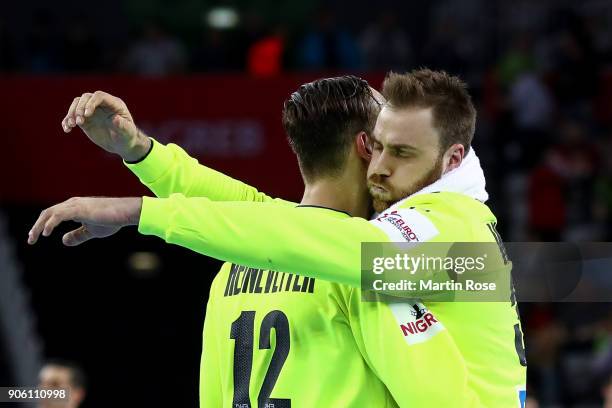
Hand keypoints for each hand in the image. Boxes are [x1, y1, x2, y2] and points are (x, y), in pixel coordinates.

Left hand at [27, 197, 142, 245]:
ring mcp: (75, 205)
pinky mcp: (79, 209)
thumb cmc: (112, 220)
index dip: (42, 225)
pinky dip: (50, 224)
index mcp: (74, 207)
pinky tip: (46, 233)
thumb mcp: (91, 231)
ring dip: (39, 226)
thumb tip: (63, 241)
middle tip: (31, 239)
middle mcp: (72, 204)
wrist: (125, 213)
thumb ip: (77, 235)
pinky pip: (58, 216)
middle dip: (36, 226)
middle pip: (47, 213)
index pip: (52, 214)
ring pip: (50, 213)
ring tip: (34, 238)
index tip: (35, 237)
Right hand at [61, 91, 150, 161]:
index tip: (87, 115)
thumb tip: (115, 119)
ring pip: (77, 104)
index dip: (91, 103)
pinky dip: (67, 121)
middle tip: (79, 122)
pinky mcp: (85, 119)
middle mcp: (101, 104)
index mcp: (114, 104)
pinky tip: (67, 129)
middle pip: (85, 97)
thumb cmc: (127, 137)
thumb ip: (122, 126)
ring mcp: (92, 111)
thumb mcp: (127, 132)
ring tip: (71, 125)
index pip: (99, 96)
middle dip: (79, 108)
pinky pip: (72, 116)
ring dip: (71, 113)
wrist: (122, 144)